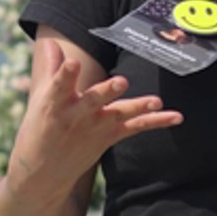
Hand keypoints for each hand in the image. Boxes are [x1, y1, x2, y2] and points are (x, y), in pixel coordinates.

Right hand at [9, 38, 183, 198]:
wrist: (42, 174)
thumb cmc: (40, 130)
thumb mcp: (39, 100)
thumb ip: (50, 69)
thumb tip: (50, 42)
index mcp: (54, 103)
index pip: (59, 85)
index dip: (66, 74)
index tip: (73, 63)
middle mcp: (76, 115)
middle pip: (94, 100)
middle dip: (107, 91)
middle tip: (121, 81)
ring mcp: (94, 128)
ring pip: (119, 114)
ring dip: (138, 107)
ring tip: (156, 101)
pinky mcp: (108, 137)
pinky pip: (136, 128)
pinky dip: (157, 122)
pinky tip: (177, 117)